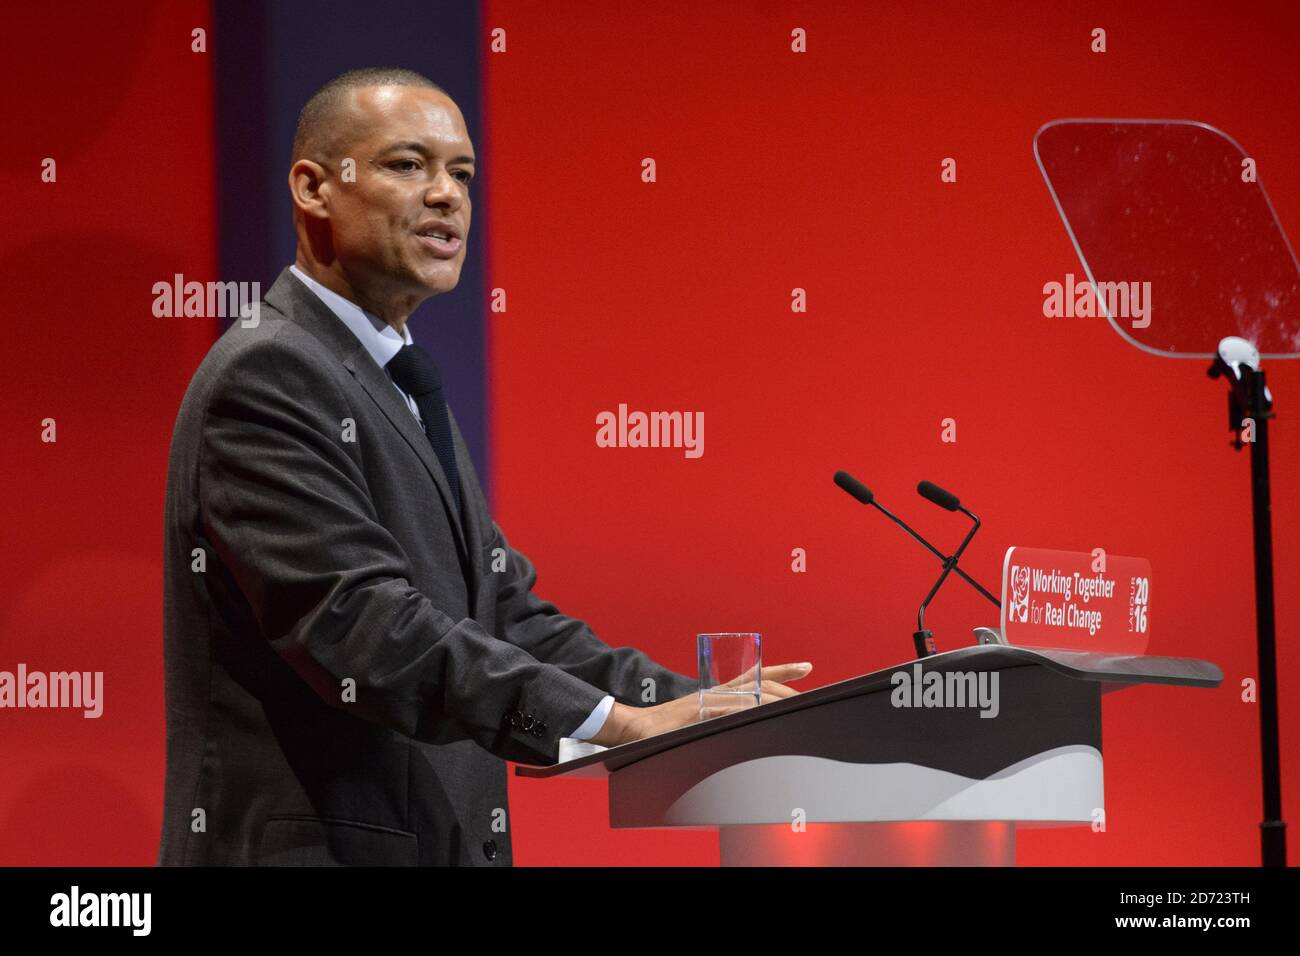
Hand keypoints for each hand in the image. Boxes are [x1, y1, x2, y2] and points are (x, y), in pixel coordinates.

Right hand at [592, 662, 812, 746]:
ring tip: (795, 702)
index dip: (782, 671)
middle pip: (760, 685)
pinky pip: (728, 710)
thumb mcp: (700, 722)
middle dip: (786, 689)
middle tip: (810, 695)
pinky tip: (762, 710)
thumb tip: (745, 725)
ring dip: (773, 699)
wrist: (636, 727)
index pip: (756, 676)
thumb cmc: (667, 729)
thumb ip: (721, 720)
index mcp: (719, 693)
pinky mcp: (699, 714)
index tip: (807, 667)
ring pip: (749, 695)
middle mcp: (717, 693)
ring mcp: (708, 702)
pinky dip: (746, 709)